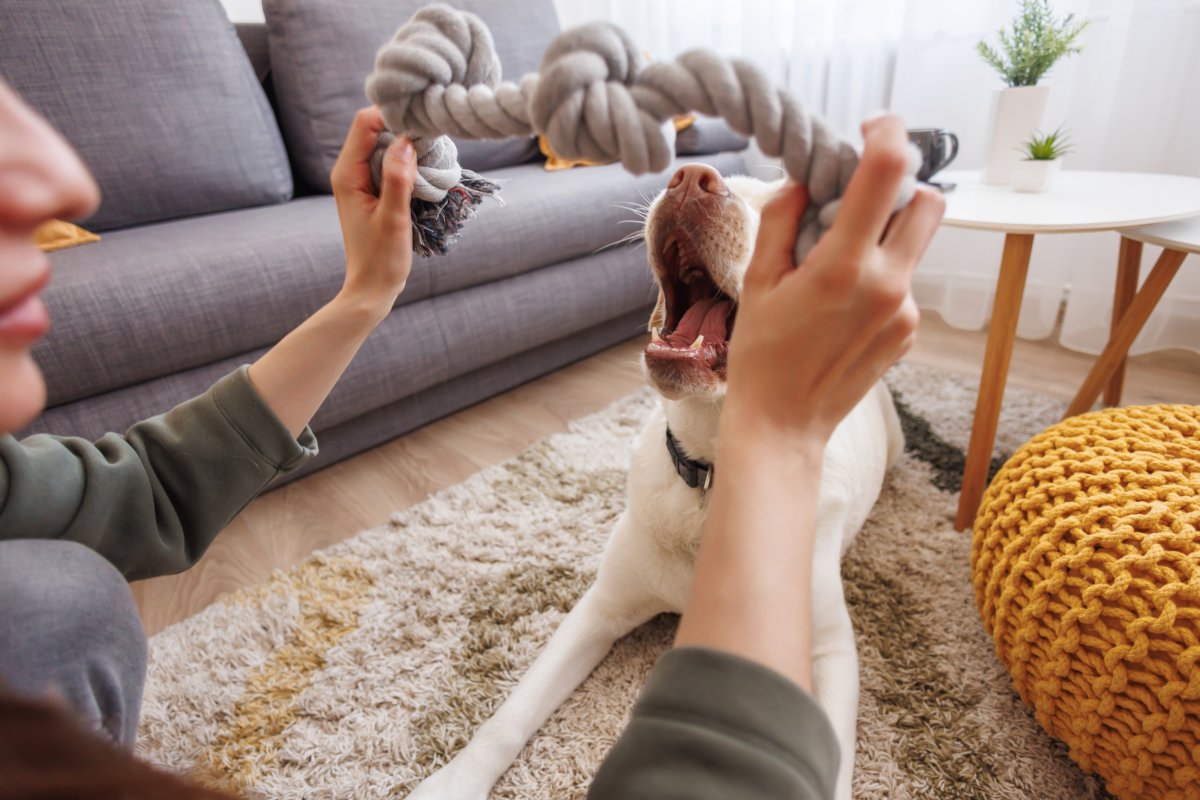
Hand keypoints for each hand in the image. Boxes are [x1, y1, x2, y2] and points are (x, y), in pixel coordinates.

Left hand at [330, 106, 416, 321]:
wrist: (372, 288)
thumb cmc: (380, 259)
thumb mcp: (393, 219)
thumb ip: (398, 179)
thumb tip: (406, 141)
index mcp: (347, 174)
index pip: (365, 123)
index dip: (392, 115)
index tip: (422, 123)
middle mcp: (350, 171)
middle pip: (376, 128)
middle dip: (404, 127)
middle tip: (434, 137)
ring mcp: (362, 180)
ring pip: (385, 144)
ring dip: (409, 145)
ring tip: (434, 153)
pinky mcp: (374, 189)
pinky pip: (391, 162)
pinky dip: (409, 162)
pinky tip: (426, 170)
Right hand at [723, 115, 944, 450]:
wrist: (784, 425)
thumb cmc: (761, 354)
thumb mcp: (758, 280)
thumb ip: (784, 220)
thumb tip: (806, 179)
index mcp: (845, 266)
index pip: (886, 174)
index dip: (885, 134)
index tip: (869, 126)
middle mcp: (889, 285)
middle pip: (929, 202)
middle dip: (899, 189)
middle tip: (858, 200)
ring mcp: (906, 312)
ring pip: (916, 244)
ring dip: (888, 235)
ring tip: (840, 262)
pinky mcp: (910, 332)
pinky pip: (906, 282)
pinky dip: (882, 275)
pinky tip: (843, 304)